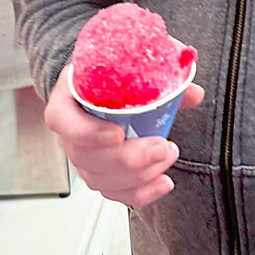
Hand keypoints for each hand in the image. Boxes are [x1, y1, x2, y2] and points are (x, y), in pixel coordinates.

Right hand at [43, 65, 203, 207]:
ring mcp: (83, 154)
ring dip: (138, 175)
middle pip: (86, 157)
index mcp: (69, 97)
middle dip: (127, 158)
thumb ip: (161, 70)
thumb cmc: (110, 73)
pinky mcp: (98, 172)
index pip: (62, 119)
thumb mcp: (130, 61)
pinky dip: (139, 193)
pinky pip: (113, 192)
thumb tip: (192, 92)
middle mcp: (70, 130)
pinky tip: (162, 183)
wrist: (101, 83)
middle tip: (160, 147)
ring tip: (167, 156)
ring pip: (100, 179)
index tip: (117, 133)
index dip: (87, 132)